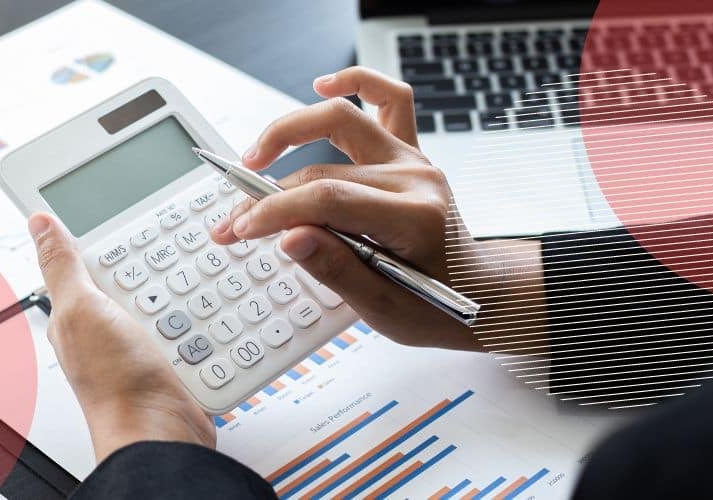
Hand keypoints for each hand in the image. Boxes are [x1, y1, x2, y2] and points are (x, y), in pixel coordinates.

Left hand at [28, 213, 214, 462]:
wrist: (160, 432)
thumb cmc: (115, 383)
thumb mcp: (81, 309)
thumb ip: (62, 266)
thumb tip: (38, 223)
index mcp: (77, 311)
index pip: (92, 259)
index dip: (111, 238)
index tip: (134, 216)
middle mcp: (107, 328)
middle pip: (137, 275)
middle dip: (158, 263)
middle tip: (179, 247)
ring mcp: (141, 344)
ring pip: (168, 298)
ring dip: (186, 291)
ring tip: (200, 277)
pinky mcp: (173, 359)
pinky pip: (192, 325)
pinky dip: (203, 318)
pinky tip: (209, 312)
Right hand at [211, 67, 545, 347]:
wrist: (479, 293)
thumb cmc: (435, 306)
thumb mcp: (384, 308)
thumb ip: (336, 269)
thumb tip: (288, 237)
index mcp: (414, 219)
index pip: (329, 200)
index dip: (276, 211)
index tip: (241, 229)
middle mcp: (416, 178)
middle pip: (324, 169)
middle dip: (268, 194)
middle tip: (234, 221)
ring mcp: (413, 159)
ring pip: (342, 120)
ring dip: (290, 132)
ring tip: (253, 158)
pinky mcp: (409, 153)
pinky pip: (388, 99)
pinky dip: (355, 83)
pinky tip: (322, 86)